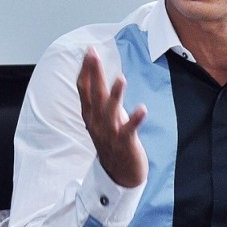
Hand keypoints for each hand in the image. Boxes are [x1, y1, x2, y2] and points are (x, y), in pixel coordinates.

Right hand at [77, 46, 147, 187]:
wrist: (118, 175)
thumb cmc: (111, 143)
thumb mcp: (100, 120)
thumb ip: (98, 101)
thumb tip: (97, 78)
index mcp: (90, 116)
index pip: (84, 89)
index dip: (86, 70)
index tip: (89, 51)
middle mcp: (97, 123)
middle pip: (94, 95)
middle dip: (94, 74)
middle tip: (93, 54)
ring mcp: (110, 134)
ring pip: (110, 112)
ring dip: (115, 95)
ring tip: (121, 78)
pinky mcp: (125, 144)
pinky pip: (129, 131)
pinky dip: (135, 120)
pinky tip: (142, 109)